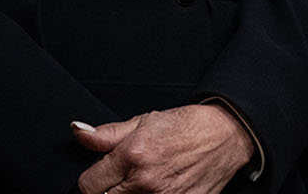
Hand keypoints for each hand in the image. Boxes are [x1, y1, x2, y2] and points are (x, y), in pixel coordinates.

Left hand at [74, 104, 252, 193]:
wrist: (230, 134)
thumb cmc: (189, 126)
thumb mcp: (146, 121)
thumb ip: (107, 134)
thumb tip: (77, 132)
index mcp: (134, 155)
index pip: (87, 185)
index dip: (92, 179)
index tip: (103, 174)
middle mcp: (146, 181)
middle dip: (109, 190)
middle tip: (125, 178)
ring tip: (144, 183)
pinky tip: (159, 189)